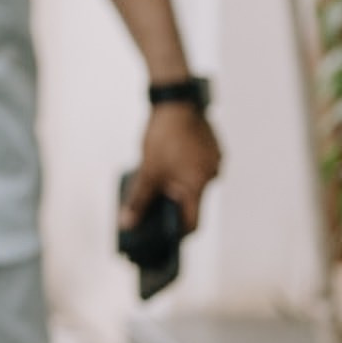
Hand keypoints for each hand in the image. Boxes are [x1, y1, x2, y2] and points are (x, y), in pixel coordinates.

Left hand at [123, 104, 221, 231]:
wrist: (176, 99)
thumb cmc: (162, 136)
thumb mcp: (147, 170)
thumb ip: (139, 199)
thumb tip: (127, 224)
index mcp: (199, 185)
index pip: (192, 222)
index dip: (178, 235)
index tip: (164, 243)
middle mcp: (212, 175)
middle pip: (192, 202)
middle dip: (173, 208)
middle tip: (152, 213)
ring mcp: (214, 161)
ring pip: (194, 183)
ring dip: (177, 188)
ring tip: (156, 187)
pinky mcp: (212, 148)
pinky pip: (197, 167)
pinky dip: (184, 172)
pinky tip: (167, 168)